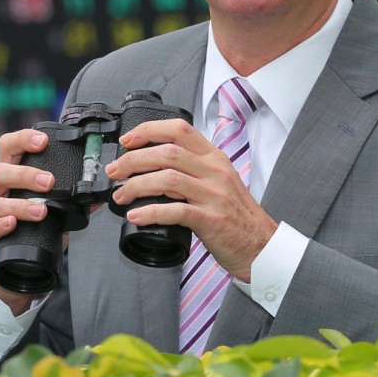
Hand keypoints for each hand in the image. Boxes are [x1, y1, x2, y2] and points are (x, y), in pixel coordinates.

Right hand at [0, 128, 58, 313]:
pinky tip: (12, 224)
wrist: (13, 259)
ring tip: (40, 211)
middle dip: (24, 175)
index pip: (9, 147)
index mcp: (11, 176)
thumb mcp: (49, 209)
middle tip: (48, 182)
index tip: (43, 141)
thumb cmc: (30, 225)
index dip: (23, 139)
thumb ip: (70, 202)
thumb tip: (96, 195)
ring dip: (17, 205)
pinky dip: (0, 225)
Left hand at [104, 119, 277, 281]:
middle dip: (133, 160)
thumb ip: (192, 170)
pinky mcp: (211, 220)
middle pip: (167, 153)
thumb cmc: (237, 216)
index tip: (127, 141)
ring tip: (120, 195)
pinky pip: (175, 211)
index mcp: (215, 158)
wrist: (262, 246)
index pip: (180, 130)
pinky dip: (151, 212)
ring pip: (167, 179)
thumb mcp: (219, 182)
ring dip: (136, 186)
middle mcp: (215, 172)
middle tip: (115, 171)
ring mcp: (214, 196)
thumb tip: (153, 168)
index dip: (149, 131)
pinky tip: (136, 215)